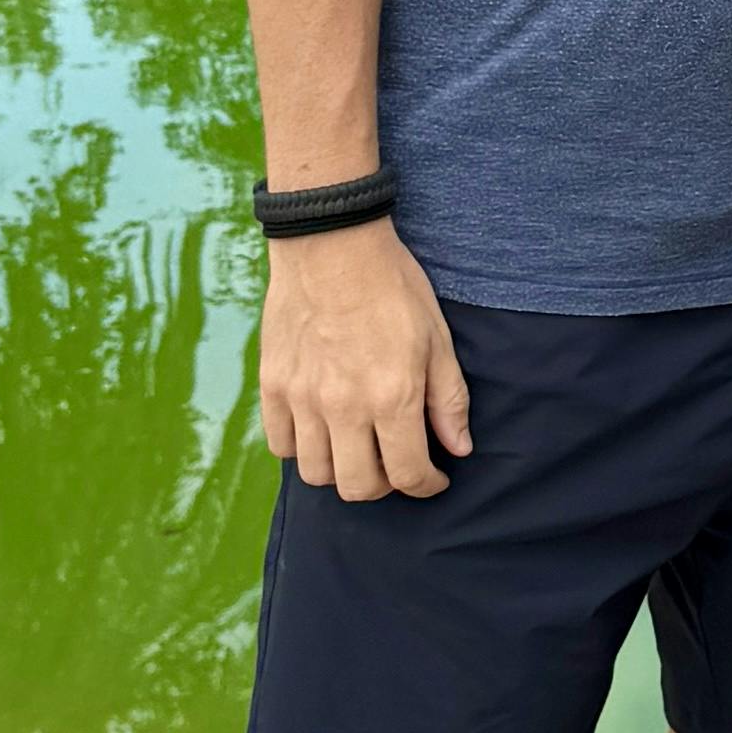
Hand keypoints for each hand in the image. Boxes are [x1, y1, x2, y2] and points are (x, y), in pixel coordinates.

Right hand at [258, 222, 471, 500]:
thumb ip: (447, 400)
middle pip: (358, 487)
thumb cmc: (392, 286)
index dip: (427, 486)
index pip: (407, 475)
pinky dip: (302, 448)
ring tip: (358, 447)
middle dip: (384, 485)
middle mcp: (343, 406)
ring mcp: (302, 398)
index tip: (433, 478)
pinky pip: (280, 445)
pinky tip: (322, 429)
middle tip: (395, 464)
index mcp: (391, 396)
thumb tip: (458, 449)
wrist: (332, 245)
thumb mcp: (437, 339)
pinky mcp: (273, 386)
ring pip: (316, 473)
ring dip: (342, 470)